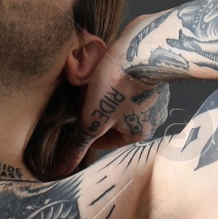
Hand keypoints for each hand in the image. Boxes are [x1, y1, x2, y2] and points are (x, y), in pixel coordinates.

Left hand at [49, 17, 170, 177]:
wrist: (145, 48)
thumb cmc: (120, 85)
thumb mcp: (92, 119)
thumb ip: (78, 144)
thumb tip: (62, 170)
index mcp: (138, 133)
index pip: (103, 141)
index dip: (84, 129)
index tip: (72, 116)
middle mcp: (151, 118)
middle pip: (111, 120)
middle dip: (93, 110)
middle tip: (80, 95)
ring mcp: (155, 96)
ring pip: (118, 101)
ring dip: (103, 93)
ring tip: (91, 80)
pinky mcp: (152, 75)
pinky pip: (128, 83)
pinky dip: (115, 79)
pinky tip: (106, 68)